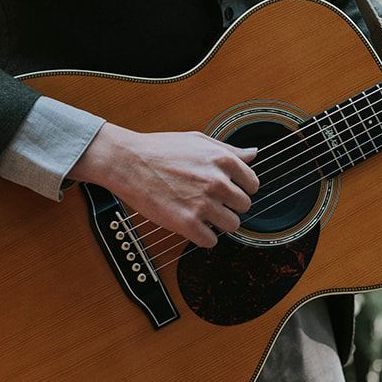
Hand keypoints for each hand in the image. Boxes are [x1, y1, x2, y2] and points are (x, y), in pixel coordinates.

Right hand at [70, 123, 259, 248]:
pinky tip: (191, 225)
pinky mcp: (186, 223)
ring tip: (201, 214)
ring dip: (218, 223)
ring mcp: (202, 203)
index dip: (240, 188)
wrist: (127, 161)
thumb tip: (253, 154)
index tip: (228, 191)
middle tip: (212, 202)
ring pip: (232, 225)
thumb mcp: (198, 141)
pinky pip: (211, 241)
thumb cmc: (160, 149)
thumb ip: (228, 150)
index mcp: (222, 160)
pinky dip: (203, 237)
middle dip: (230, 206)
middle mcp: (217, 182)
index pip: (252, 184)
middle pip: (244, 206)